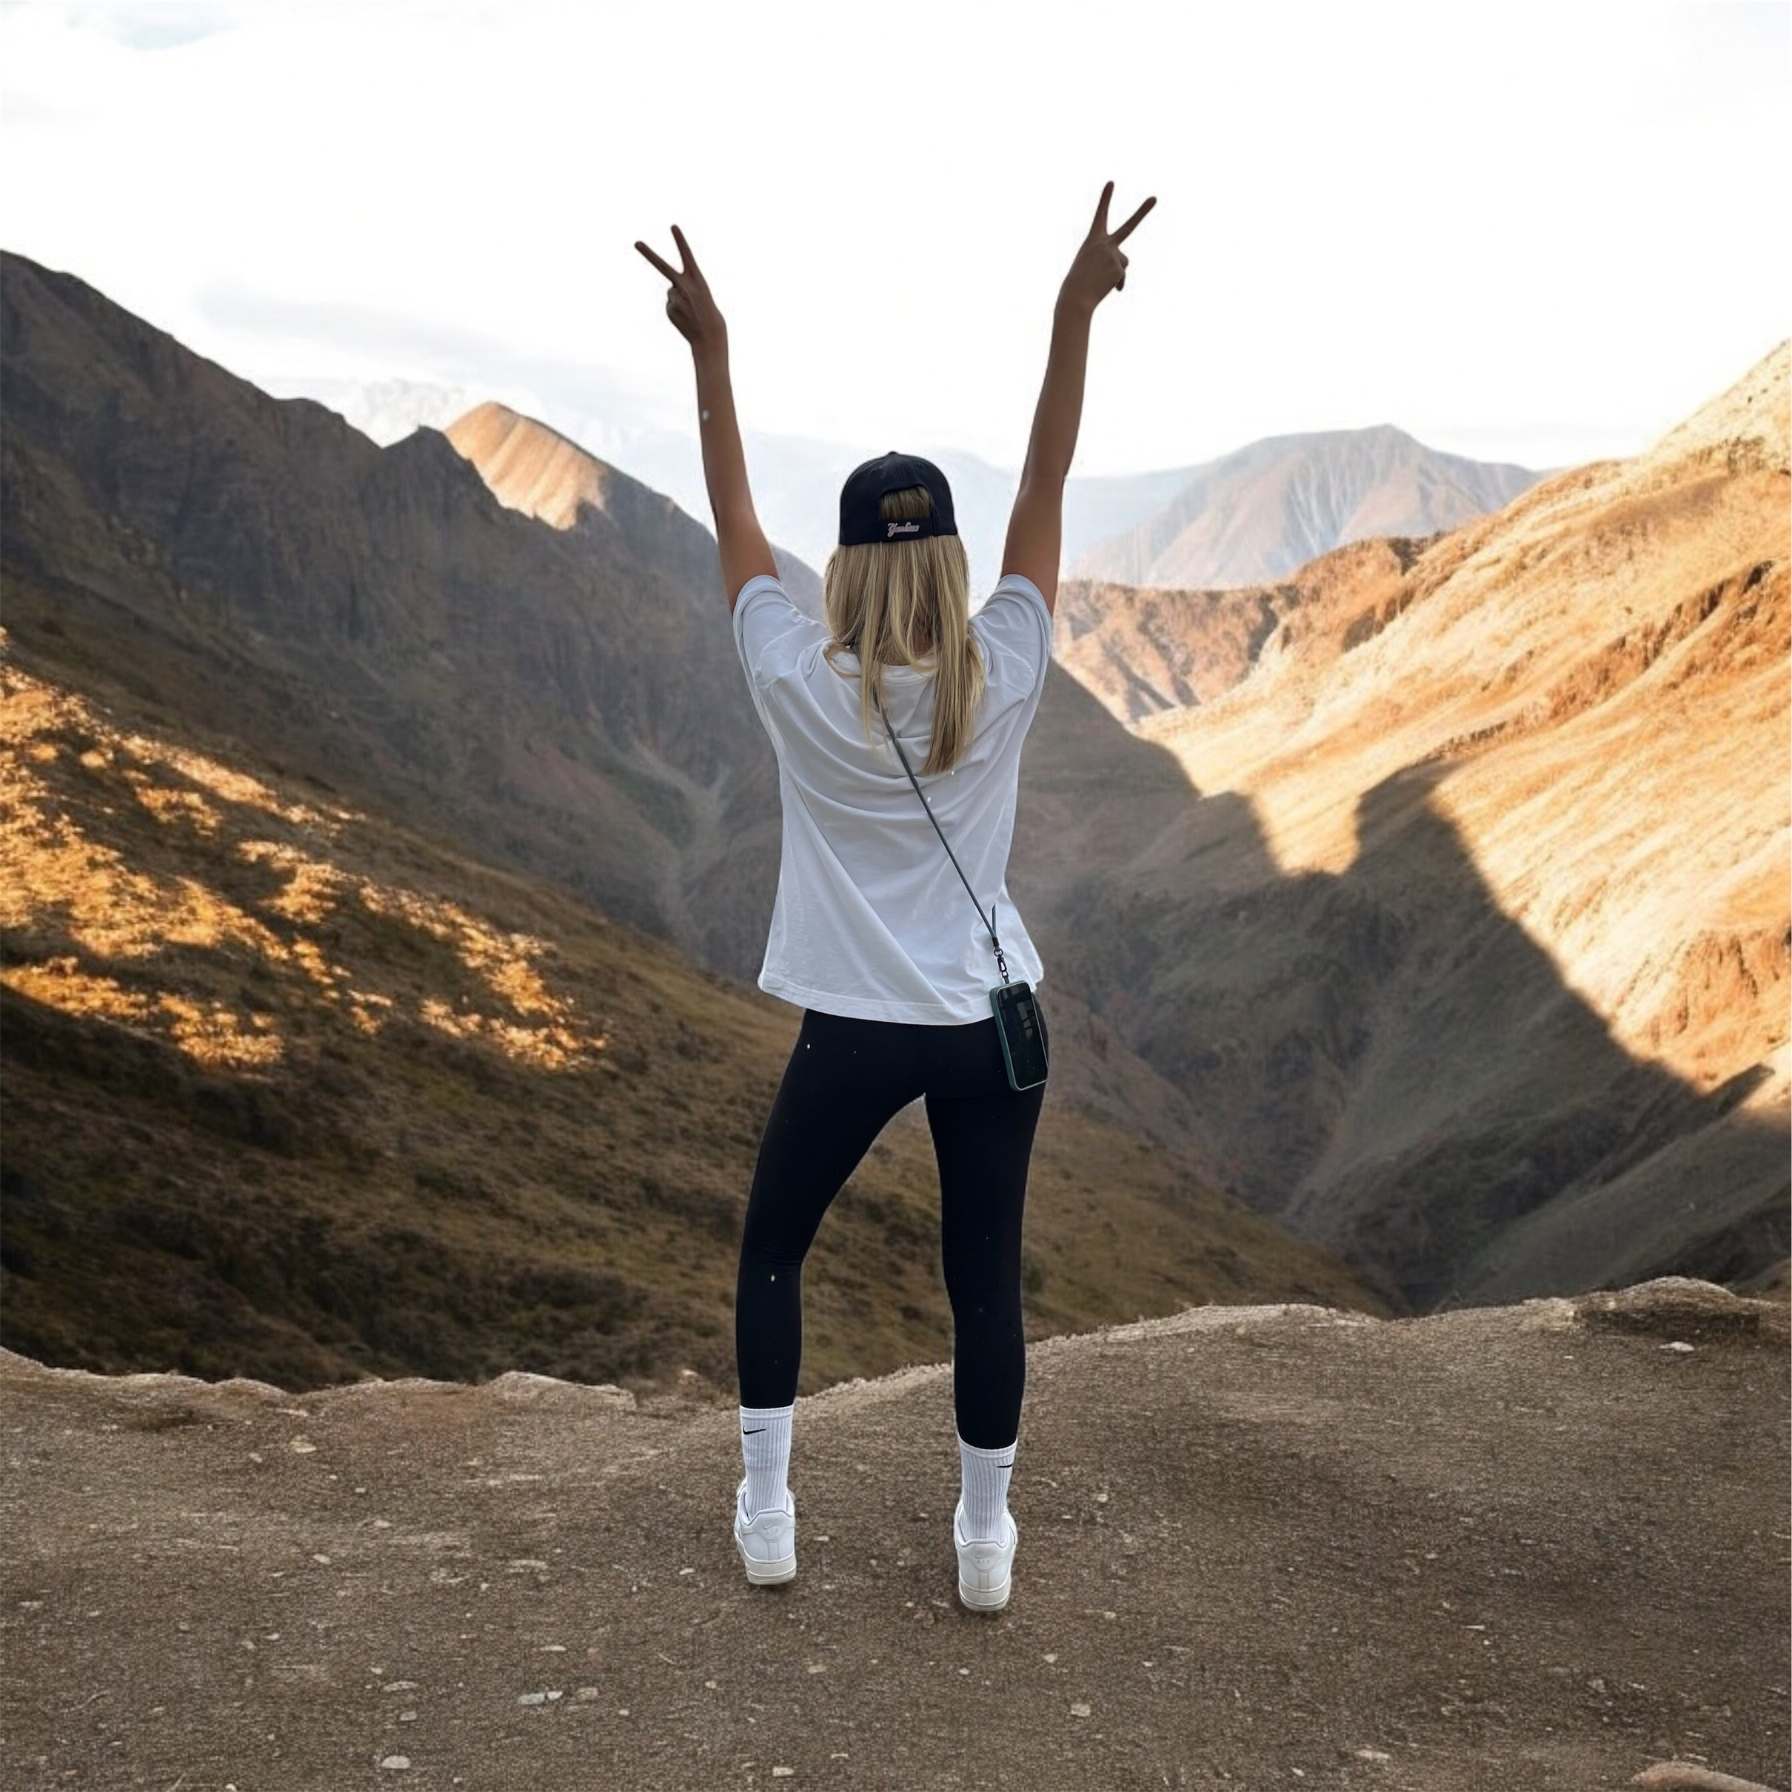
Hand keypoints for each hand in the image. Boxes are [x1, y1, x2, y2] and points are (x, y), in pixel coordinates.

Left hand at [634, 224, 726, 354]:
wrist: (710, 336)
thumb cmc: (709, 314)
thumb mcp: (701, 294)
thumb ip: (683, 286)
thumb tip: (669, 290)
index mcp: (697, 279)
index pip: (687, 255)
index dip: (680, 241)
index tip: (672, 226)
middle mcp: (684, 285)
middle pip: (662, 266)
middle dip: (648, 253)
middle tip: (636, 243)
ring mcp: (675, 297)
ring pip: (671, 293)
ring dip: (680, 301)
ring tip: (691, 312)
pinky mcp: (669, 309)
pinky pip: (670, 305)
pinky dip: (677, 311)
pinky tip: (685, 318)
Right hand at [1058, 181, 1155, 316]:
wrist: (1075, 297)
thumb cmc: (1077, 283)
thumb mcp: (1089, 265)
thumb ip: (1108, 260)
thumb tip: (1123, 267)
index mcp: (1092, 239)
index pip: (1101, 215)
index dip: (1106, 199)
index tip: (1111, 182)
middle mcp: (1105, 243)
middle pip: (1129, 226)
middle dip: (1143, 212)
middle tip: (1155, 198)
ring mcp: (1114, 254)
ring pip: (1123, 263)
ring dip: (1115, 273)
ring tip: (1099, 280)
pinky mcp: (1119, 268)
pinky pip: (1122, 277)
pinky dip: (1116, 285)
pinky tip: (1106, 289)